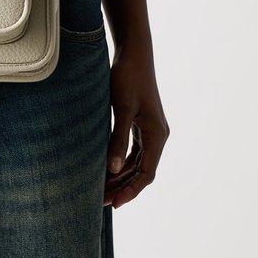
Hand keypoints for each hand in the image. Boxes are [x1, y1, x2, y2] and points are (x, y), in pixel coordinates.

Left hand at [103, 45, 168, 207]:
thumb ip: (118, 139)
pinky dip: (121, 162)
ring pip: (137, 162)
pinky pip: (133, 151)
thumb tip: (113, 169)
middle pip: (142, 171)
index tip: (114, 204)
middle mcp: (157, 135)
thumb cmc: (128, 78)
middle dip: (123, 187)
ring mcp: (149, 129)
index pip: (146, 173)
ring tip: (101, 189)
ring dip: (122, 176)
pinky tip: (106, 169)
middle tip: (101, 201)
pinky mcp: (140, 123)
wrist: (133, 53)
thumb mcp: (122, 109)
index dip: (131, 191)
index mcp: (157, 135)